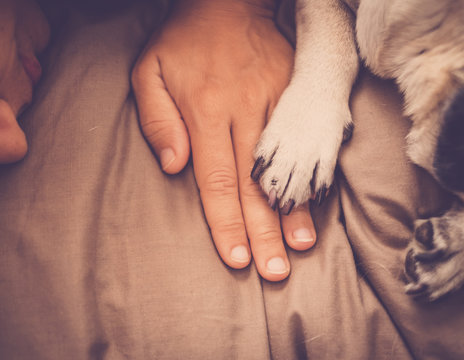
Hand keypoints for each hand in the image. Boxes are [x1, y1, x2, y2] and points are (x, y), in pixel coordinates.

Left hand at [131, 0, 316, 280]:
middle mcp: (243, 111)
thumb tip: (176, 167)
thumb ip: (157, 121)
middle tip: (274, 271)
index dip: (226, 224)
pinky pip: (303, 139)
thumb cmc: (181, 42)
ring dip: (293, 210)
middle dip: (264, 232)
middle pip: (254, 185)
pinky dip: (309, 173)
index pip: (217, 181)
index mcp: (205, 111)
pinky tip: (316, 201)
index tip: (237, 258)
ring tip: (300, 247)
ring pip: (284, 166)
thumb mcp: (148, 72)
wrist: (225, 1)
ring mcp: (275, 101)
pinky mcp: (294, 92)